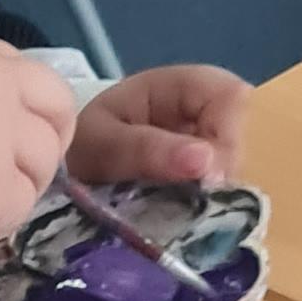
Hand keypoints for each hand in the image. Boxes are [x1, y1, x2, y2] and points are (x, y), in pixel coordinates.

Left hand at [68, 61, 249, 191]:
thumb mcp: (101, 144)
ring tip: (173, 208)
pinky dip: (205, 206)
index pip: (230, 96)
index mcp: (179, 85)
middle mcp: (201, 111)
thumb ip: (147, 150)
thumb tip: (206, 162)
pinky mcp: (203, 177)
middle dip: (219, 172)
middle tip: (188, 200)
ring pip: (233, 168)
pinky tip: (180, 215)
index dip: (227, 136)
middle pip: (238, 135)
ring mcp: (206, 145)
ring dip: (211, 193)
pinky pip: (220, 190)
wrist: (63, 171)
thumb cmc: (81, 144)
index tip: (207, 177)